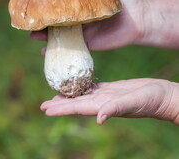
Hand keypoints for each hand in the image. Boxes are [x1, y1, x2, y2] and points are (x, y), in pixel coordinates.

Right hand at [30, 0, 148, 50]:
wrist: (140, 18)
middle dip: (44, 24)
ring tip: (33, 35)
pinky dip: (59, 51)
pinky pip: (72, 49)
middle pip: (58, 23)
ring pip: (61, 37)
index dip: (49, 8)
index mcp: (82, 8)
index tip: (35, 7)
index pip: (62, 8)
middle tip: (30, 24)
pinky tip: (46, 52)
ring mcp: (84, 33)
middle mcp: (80, 21)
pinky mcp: (89, 44)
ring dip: (47, 38)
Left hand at [40, 78, 178, 124]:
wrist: (160, 94)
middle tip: (44, 104)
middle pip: (76, 103)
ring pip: (82, 95)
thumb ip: (116, 109)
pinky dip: (82, 87)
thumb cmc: (150, 100)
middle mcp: (102, 102)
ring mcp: (106, 95)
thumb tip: (99, 119)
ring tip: (56, 95)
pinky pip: (93, 87)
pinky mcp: (111, 88)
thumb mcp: (133, 102)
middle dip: (59, 104)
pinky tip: (76, 85)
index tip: (45, 109)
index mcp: (103, 105)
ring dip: (69, 96)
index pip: (77, 107)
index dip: (61, 108)